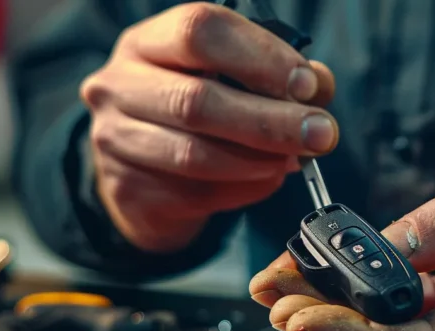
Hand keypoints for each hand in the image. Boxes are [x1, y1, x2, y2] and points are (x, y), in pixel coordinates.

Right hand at [80, 2, 336, 251]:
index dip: (261, 57)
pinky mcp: (127, 190)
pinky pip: (198, 194)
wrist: (143, 173)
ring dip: (261, 159)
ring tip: (296, 159)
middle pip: (198, 100)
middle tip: (321, 133)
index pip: (199, 32)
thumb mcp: (229, 79)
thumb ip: (277, 77)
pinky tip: (269, 179)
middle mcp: (118, 85)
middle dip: (272, 120)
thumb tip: (317, 88)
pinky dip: (246, 189)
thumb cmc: (195, 113)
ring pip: (196, 154)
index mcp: (147, 42)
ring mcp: (114, 140)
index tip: (306, 85)